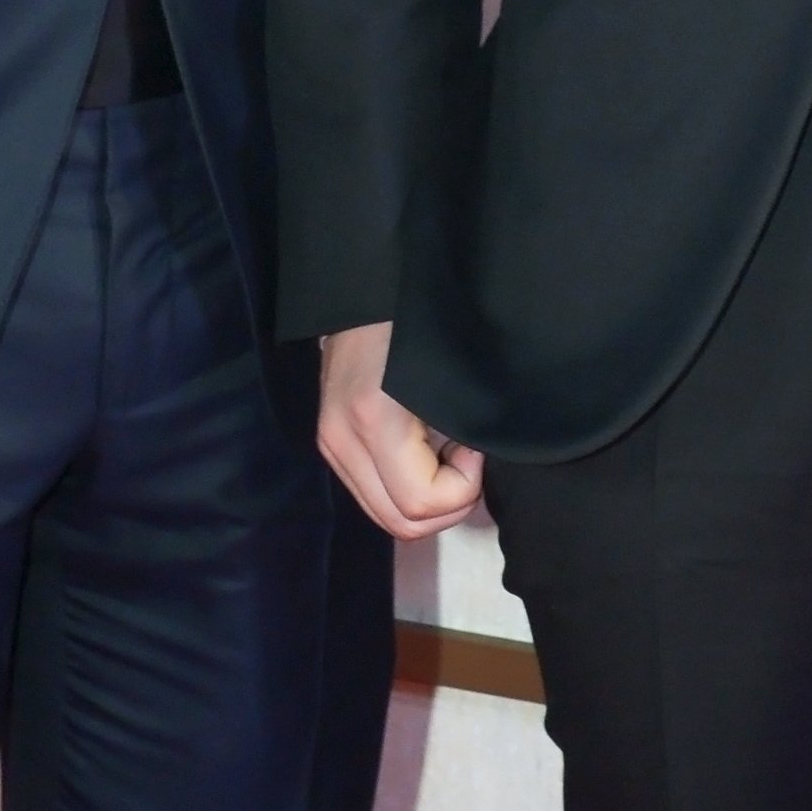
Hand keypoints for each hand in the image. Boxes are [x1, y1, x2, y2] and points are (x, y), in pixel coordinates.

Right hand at [317, 322, 486, 539]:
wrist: (364, 287)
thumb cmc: (418, 320)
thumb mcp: (451, 374)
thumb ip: (465, 426)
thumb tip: (480, 464)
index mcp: (373, 421)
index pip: (420, 503)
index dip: (462, 488)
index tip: (474, 446)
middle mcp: (342, 440)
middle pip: (400, 523)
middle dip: (447, 505)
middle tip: (467, 461)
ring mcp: (331, 444)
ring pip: (386, 517)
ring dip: (427, 501)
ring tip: (446, 456)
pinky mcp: (331, 442)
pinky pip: (374, 495)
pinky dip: (406, 489)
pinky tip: (424, 454)